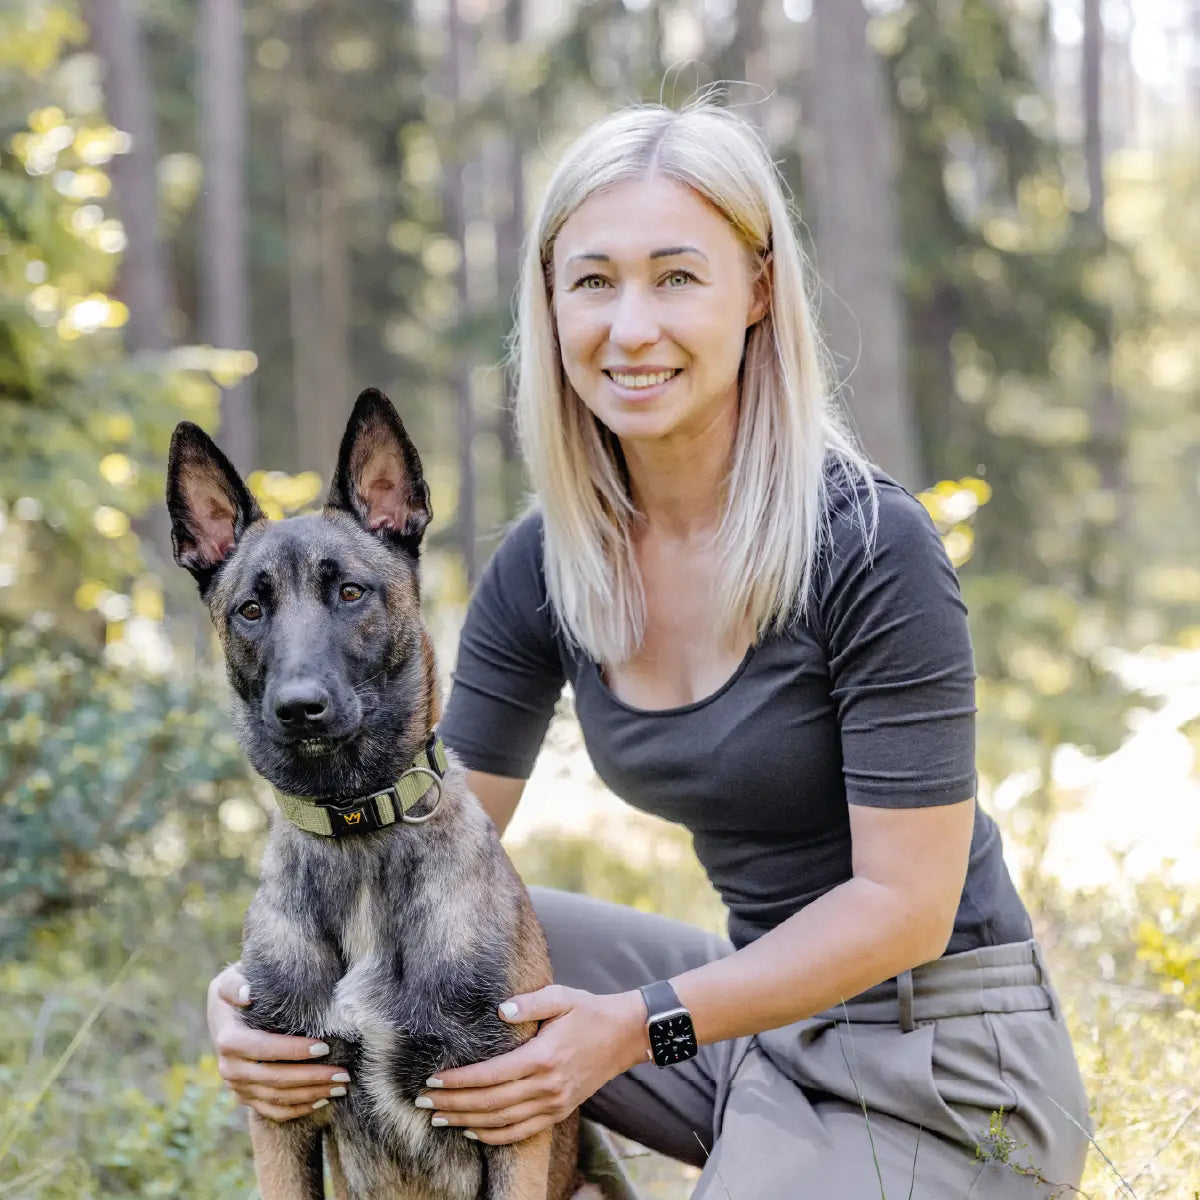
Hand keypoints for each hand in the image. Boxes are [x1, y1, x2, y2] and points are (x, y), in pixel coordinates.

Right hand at [207, 963, 350, 1121]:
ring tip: (341, 1087)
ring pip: (277, 1098)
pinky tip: (322, 1101)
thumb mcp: (231, 979)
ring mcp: (238, 1087)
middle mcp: (230, 1068)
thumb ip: (236, 984)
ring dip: (311, 1095)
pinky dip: (297, 1109)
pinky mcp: (246, 1097)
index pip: (265, 1049)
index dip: (294, 1050)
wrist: (225, 1014)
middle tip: (343, 1073)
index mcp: (228, 1040)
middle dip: (312, 1078)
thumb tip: (246, 994)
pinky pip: (272, 1111)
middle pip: (275, 1079)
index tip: (325, 1046)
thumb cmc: (238, 989)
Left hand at [415, 986, 647, 1145]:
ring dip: (467, 1122)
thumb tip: (501, 1010)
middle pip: (490, 1102)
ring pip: (502, 1121)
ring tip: (438, 1117)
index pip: (491, 1074)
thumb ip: (530, 1002)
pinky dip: (494, 1136)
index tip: (433, 1078)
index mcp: (543, 1057)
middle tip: (423, 1100)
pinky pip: (521, 1132)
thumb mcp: (562, 996)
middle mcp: (547, 1086)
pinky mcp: (559, 1112)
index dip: (459, 1080)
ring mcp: (554, 1103)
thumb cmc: (589, 1011)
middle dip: (453, 1103)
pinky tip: (472, 1131)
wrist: (625, 1036)